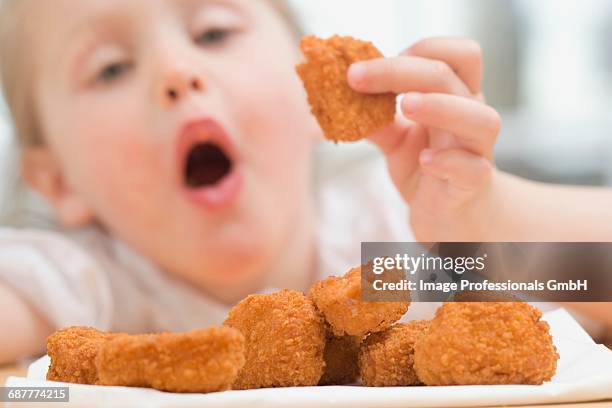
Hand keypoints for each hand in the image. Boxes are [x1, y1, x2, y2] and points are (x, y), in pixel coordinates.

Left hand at [347, 37, 500, 241]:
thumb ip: (375, 119)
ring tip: (405, 106)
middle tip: (356, 77)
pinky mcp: (474, 183)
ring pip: (481, 118)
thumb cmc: (427, 168)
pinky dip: (449, 161)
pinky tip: (425, 159)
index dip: (417, 50)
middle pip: (452, 74)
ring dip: (440, 106)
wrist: (450, 214)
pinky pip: (473, 168)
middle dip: (401, 70)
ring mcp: (477, 150)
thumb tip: (340, 99)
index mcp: (455, 96)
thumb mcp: (396, 140)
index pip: (453, 54)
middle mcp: (470, 114)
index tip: (374, 66)